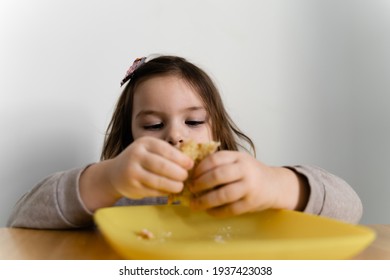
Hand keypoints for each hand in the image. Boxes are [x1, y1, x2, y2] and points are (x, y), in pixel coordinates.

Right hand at [107, 136, 193, 198]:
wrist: (115, 173)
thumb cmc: (140, 160)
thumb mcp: (150, 150)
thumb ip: (167, 153)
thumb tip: (191, 161)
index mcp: (144, 143)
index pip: (166, 150)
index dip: (181, 158)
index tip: (190, 165)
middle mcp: (136, 155)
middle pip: (163, 166)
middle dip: (178, 173)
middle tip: (186, 177)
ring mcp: (132, 172)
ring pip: (158, 181)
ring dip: (173, 185)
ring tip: (180, 186)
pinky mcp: (132, 187)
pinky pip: (153, 191)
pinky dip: (164, 192)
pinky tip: (169, 191)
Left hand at [189, 151, 306, 216]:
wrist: (275, 185)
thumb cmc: (251, 173)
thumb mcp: (238, 161)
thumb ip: (221, 164)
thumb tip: (192, 174)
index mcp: (238, 157)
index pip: (215, 159)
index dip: (200, 168)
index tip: (191, 176)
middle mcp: (245, 170)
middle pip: (217, 176)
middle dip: (200, 184)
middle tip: (191, 189)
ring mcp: (249, 187)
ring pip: (223, 195)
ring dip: (205, 201)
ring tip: (195, 204)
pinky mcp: (251, 203)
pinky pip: (230, 209)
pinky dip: (216, 212)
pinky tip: (209, 211)